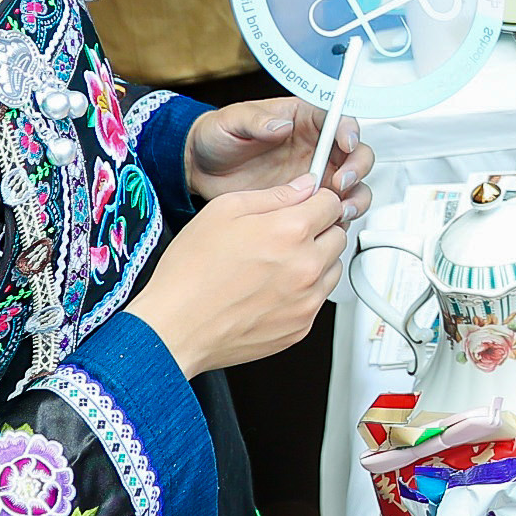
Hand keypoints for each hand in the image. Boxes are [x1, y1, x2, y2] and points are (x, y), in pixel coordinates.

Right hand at [130, 177, 350, 376]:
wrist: (176, 328)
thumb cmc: (191, 272)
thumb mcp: (223, 211)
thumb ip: (273, 195)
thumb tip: (303, 187)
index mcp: (291, 232)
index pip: (332, 203)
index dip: (317, 199)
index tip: (307, 205)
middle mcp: (307, 267)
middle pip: (339, 235)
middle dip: (319, 229)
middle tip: (287, 234)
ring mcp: (307, 301)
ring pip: (332, 268)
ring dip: (315, 260)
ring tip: (277, 264)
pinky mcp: (301, 327)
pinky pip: (318, 300)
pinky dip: (304, 291)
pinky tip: (272, 288)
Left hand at [185, 98, 374, 213]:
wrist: (201, 170)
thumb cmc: (217, 137)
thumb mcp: (232, 121)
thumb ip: (256, 120)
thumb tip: (282, 124)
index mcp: (303, 120)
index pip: (339, 121)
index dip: (349, 132)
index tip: (346, 144)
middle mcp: (315, 148)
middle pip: (355, 154)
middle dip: (356, 168)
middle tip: (340, 182)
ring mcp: (313, 176)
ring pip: (351, 185)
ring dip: (353, 196)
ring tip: (339, 208)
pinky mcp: (305, 202)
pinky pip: (332, 210)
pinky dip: (337, 217)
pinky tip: (328, 222)